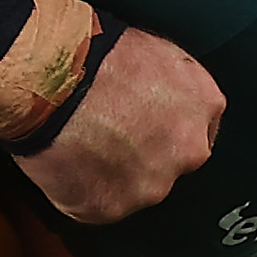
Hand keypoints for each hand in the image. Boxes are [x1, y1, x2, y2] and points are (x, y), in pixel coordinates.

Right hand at [14, 28, 220, 223]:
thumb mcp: (153, 50)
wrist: (52, 77)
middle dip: (143, 153)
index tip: (144, 121)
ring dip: (112, 173)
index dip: (165, 125)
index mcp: (203, 104)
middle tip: (107, 131)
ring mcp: (151, 185)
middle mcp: (187, 151)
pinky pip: (97, 204)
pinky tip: (65, 161)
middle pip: (169, 161)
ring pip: (135, 187)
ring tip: (79, 144)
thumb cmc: (93, 51)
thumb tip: (156, 96)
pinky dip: (81, 190)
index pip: (196, 127)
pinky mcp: (112, 207)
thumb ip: (170, 86)